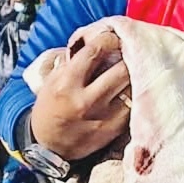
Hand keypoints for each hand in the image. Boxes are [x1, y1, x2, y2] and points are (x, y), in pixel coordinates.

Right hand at [28, 28, 131, 161]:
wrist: (48, 144)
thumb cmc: (51, 106)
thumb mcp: (53, 80)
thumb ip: (73, 61)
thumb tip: (97, 40)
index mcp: (66, 83)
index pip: (94, 52)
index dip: (108, 39)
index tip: (113, 38)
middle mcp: (85, 100)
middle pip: (121, 69)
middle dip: (127, 57)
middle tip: (128, 53)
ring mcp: (102, 116)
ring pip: (132, 87)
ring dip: (135, 76)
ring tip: (134, 70)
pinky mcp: (114, 130)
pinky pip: (133, 106)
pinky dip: (134, 95)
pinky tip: (132, 91)